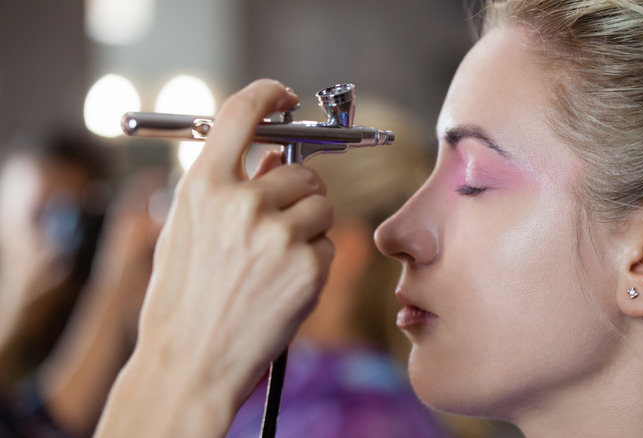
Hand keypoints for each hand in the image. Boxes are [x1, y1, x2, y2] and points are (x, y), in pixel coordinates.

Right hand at [98, 79, 333, 437]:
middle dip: (297, 191)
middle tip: (280, 222)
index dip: (268, 95)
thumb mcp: (188, 229)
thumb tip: (275, 157)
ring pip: (321, 205)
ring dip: (308, 225)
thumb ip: (229, 186)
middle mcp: (242, 203)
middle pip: (299, 170)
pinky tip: (283, 283)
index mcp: (204, 186)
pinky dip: (313, 259)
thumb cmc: (185, 296)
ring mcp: (278, 235)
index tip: (284, 96)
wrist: (191, 360)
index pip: (241, 112)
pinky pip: (327, 244)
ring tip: (275, 260)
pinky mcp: (308, 266)